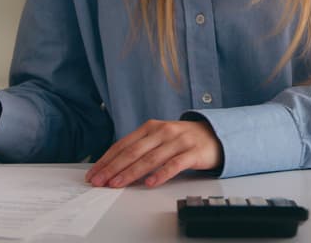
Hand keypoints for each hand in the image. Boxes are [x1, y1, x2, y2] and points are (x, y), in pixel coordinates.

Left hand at [85, 119, 223, 188]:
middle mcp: (163, 132)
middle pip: (133, 152)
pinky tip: (149, 183)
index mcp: (151, 127)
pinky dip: (160, 174)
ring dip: (131, 172)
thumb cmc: (182, 139)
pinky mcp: (193, 153)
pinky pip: (174, 165)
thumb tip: (114, 166)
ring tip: (117, 183)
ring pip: (150, 159)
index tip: (94, 172)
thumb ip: (140, 148)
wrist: (215, 135)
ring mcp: (178, 141)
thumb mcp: (159, 137)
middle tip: (99, 180)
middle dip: (113, 167)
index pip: (123, 144)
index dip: (107, 159)